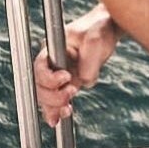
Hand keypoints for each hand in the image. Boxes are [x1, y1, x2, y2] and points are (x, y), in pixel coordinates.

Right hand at [35, 4, 118, 125]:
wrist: (108, 29)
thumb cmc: (99, 28)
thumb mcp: (95, 40)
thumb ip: (89, 62)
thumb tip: (84, 82)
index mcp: (53, 49)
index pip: (40, 67)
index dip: (49, 77)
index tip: (67, 77)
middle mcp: (53, 63)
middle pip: (40, 85)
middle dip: (52, 95)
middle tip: (71, 92)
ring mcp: (60, 74)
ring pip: (46, 96)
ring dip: (53, 106)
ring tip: (67, 110)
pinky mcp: (70, 82)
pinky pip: (57, 100)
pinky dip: (55, 111)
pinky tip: (57, 120)